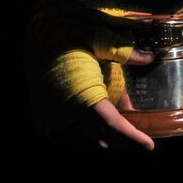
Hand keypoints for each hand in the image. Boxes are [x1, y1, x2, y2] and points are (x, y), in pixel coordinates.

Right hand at [23, 0, 155, 149]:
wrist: (31, 39)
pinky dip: (85, 134)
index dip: (132, 137)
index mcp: (82, 96)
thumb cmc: (65, 36)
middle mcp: (66, 114)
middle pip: (101, 139)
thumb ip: (124, 51)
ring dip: (104, 139)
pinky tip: (96, 124)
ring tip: (121, 132)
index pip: (113, 125)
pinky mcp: (43, 120)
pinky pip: (68, 136)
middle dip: (123, 141)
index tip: (149, 146)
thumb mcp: (97, 38)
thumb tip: (150, 58)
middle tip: (140, 138)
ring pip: (85, 141)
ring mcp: (52, 120)